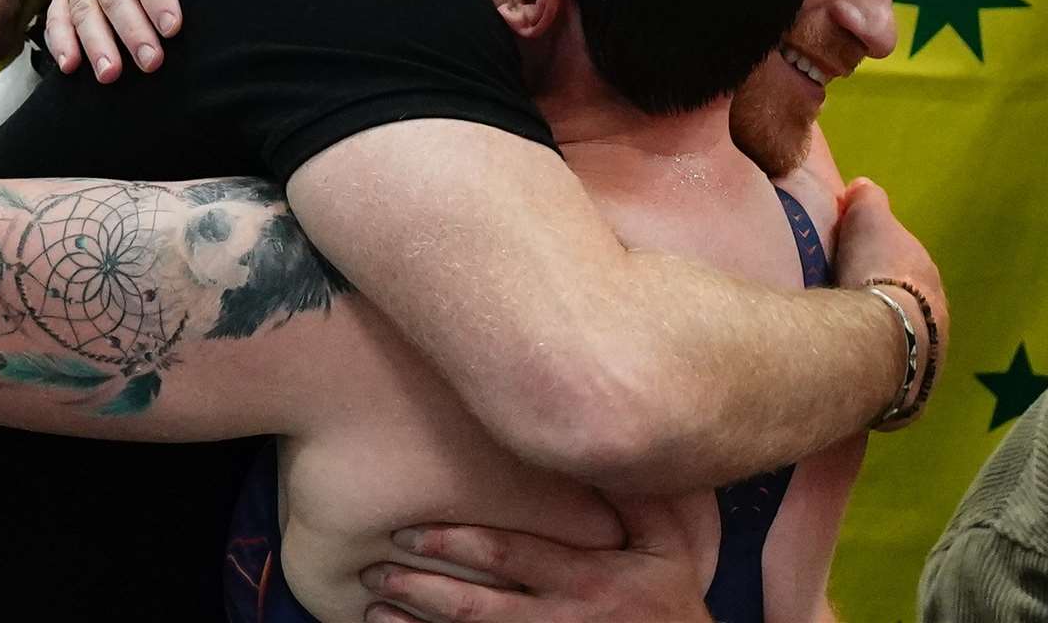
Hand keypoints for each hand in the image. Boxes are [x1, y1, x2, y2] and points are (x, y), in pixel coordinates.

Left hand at [360, 495, 711, 622]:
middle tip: (377, 571)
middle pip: (479, 606)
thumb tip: (597, 442)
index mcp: (589, 579)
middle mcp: (563, 620)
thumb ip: (636, 500)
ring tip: (374, 608)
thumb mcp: (669, 548)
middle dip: (423, 587)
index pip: (513, 557)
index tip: (410, 528)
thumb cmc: (673, 605)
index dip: (458, 542)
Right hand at [833, 177, 949, 423]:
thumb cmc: (874, 273)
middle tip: (851, 304)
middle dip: (887, 307)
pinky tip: (853, 374)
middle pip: (909, 311)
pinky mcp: (909, 399)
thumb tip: (864, 186)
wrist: (882, 335)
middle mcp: (939, 323)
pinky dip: (875, 375)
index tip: (858, 266)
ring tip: (850, 343)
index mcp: (930, 281)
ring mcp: (929, 363)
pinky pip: (890, 381)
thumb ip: (868, 201)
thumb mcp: (868, 220)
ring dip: (883, 344)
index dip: (884, 265)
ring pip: (904, 348)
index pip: (908, 269)